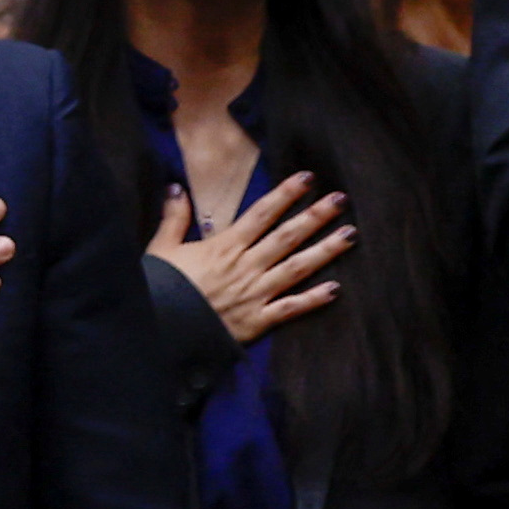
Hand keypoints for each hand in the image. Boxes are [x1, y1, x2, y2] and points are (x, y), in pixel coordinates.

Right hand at [147, 171, 349, 349]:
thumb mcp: (162, 248)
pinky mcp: (257, 321)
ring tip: (350, 236)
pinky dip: (313, 299)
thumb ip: (174, 218)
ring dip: (325, 251)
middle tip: (340, 199)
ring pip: (296, 268)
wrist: (159, 329)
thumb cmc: (160, 288)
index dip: (286, 194)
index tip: (308, 178)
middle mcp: (245, 266)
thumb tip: (176, 188)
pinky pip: (290, 308)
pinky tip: (335, 289)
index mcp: (224, 246)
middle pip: (287, 236)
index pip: (262, 214)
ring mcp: (254, 294)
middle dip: (315, 216)